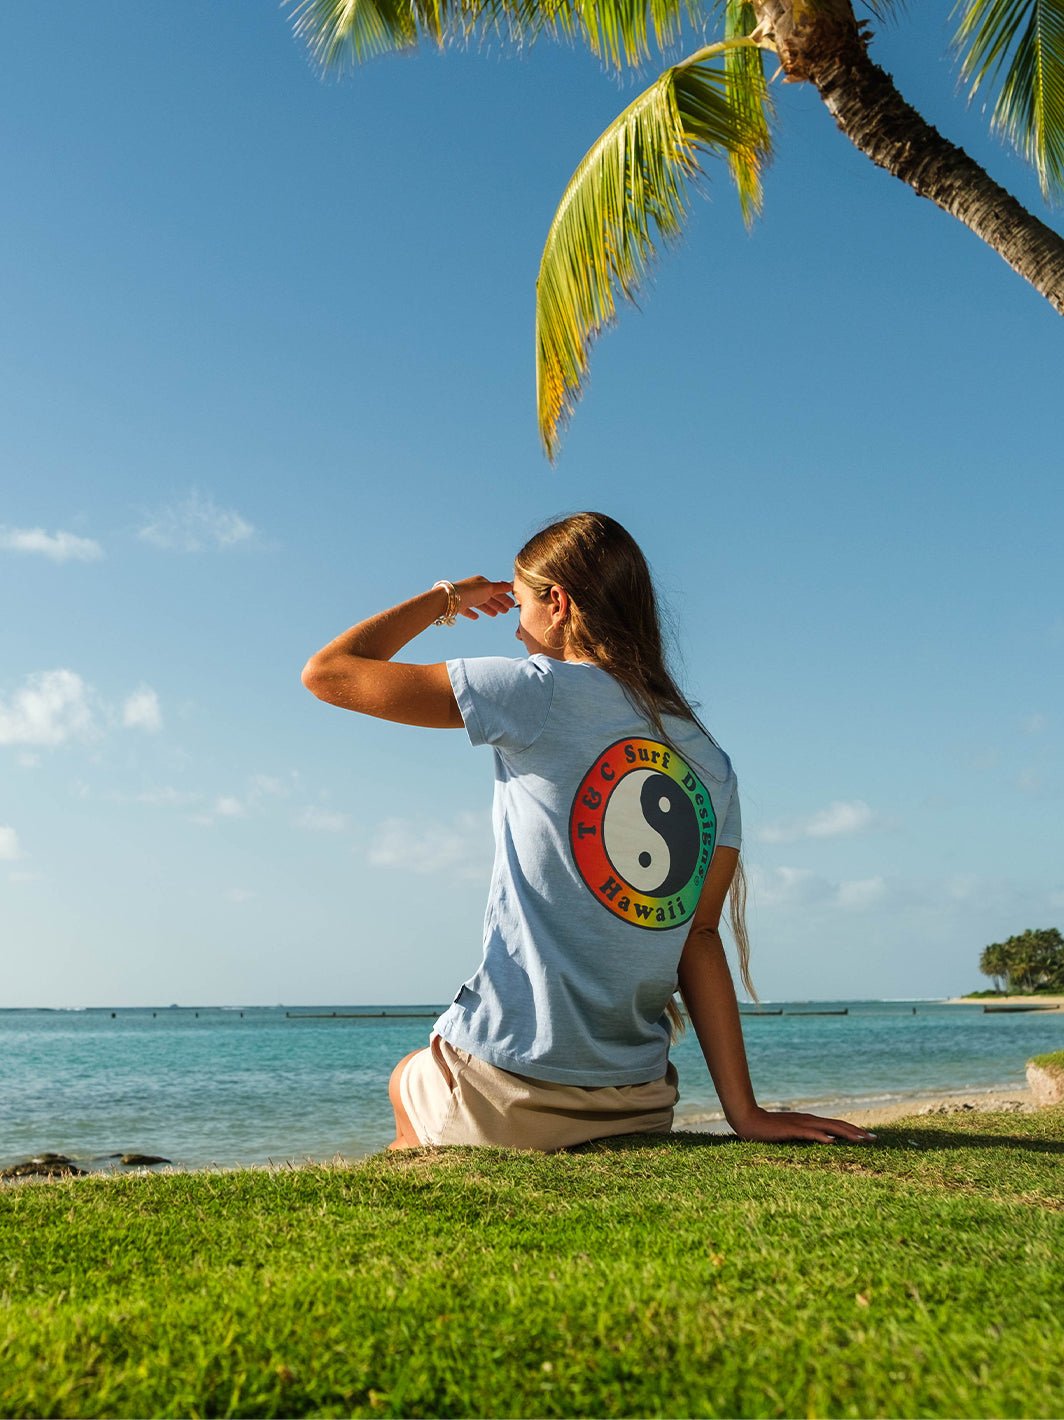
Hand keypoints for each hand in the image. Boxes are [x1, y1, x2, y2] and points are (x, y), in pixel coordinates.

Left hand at [454, 576, 514, 619]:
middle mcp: (473, 588)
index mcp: (481, 582)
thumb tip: (511, 584)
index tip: (512, 605)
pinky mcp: (458, 605)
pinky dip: (472, 613)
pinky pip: (467, 609)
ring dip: (488, 608)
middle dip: (498, 603)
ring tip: (494, 615)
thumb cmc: (470, 592)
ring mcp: (466, 597)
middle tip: (505, 611)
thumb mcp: (488, 589)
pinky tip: (476, 617)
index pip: (496, 590)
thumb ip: (500, 588)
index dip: (504, 598)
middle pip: (489, 597)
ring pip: (479, 603)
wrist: (449, 599)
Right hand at [729, 1106, 875, 1143]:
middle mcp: (809, 1120)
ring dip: (845, 1133)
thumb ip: (807, 1136)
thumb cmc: (769, 1130)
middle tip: (874, 1139)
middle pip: (837, 1124)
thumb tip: (826, 1142)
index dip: (853, 1130)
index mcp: (810, 1121)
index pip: (836, 1125)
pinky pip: (808, 1133)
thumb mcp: (792, 1134)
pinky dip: (820, 1136)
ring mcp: (800, 1124)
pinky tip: (831, 1141)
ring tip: (861, 1140)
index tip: (869, 1137)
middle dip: (856, 1132)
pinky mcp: (790, 1129)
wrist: (748, 1120)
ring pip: (828, 1127)